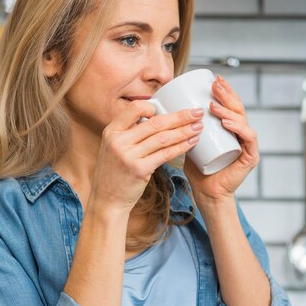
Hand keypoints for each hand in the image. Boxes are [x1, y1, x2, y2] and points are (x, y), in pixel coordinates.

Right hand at [88, 101, 203, 215]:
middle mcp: (118, 141)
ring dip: (184, 131)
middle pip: (155, 123)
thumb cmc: (115, 172)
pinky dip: (181, 147)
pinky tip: (191, 142)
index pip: (135, 108)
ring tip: (198, 127)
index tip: (170, 108)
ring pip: (163, 138)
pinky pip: (165, 154)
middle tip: (197, 112)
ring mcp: (128, 155)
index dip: (154, 106)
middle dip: (180, 116)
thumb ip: (130, 132)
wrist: (107, 199)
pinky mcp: (139, 169)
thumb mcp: (114, 147)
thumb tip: (157, 118)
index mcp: (112, 130)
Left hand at [184, 75, 259, 203]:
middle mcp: (241, 134)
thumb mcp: (189, 141)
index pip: (230, 105)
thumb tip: (166, 108)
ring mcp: (248, 145)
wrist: (206, 193)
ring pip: (242, 121)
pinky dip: (239, 128)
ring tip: (213, 106)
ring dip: (228, 110)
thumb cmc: (198, 169)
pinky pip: (248, 138)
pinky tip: (227, 123)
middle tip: (215, 85)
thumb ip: (183, 127)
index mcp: (231, 129)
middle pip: (237, 108)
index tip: (213, 79)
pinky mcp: (250, 157)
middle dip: (227, 94)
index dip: (224, 91)